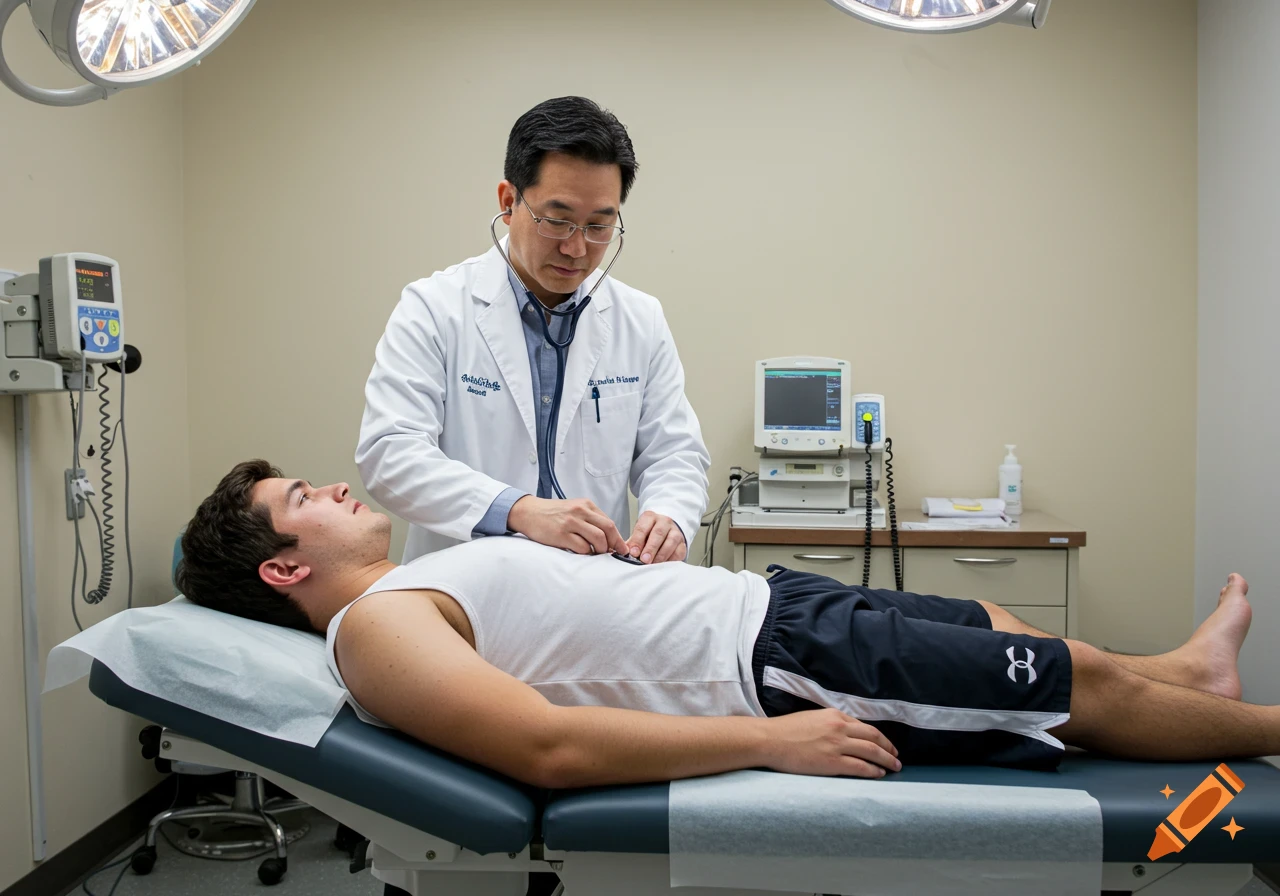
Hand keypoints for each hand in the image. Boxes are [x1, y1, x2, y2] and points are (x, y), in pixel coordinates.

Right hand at [507, 496, 628, 555]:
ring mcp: (571, 522)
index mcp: (586, 505)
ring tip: (597, 554)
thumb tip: (608, 538)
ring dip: (601, 550)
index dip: (617, 537)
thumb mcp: (574, 509)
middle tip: (617, 554)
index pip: (609, 522)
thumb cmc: (552, 514)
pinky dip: (586, 553)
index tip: (622, 548)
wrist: (528, 512)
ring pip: (597, 538)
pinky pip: (582, 547)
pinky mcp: (561, 534)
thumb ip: (590, 519)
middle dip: (615, 544)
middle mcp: (580, 511)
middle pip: (607, 529)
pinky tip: (583, 554)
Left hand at [626, 511, 686, 563]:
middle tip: (644, 560)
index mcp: (650, 517)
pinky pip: (679, 551)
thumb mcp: (638, 534)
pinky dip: (671, 560)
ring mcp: (675, 532)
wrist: (665, 530)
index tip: (633, 553)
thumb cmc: (648, 534)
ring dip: (661, 555)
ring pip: (671, 541)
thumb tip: (625, 553)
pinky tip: (664, 566)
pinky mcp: (682, 543)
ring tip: (653, 565)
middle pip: (658, 533)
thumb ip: (633, 543)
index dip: (637, 541)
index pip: (643, 528)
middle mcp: (664, 522)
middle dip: (650, 548)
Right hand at [760, 709, 900, 777]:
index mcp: (835, 715)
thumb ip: (830, 724)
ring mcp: (837, 745)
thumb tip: (844, 732)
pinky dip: (873, 770)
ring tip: (895, 767)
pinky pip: (860, 767)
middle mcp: (840, 728)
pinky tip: (879, 774)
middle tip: (897, 757)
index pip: (865, 726)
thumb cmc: (786, 730)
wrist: (770, 740)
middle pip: (874, 738)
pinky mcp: (832, 762)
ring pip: (872, 752)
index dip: (880, 737)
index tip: (886, 745)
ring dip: (887, 760)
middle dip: (889, 748)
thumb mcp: (813, 718)